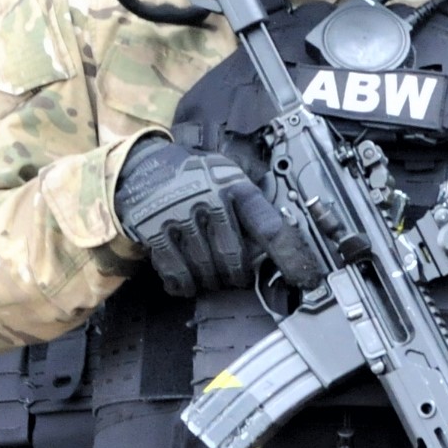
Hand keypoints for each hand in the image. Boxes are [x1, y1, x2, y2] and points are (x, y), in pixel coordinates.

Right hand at [112, 137, 323, 296]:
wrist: (141, 163)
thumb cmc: (192, 175)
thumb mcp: (227, 175)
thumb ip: (251, 202)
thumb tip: (285, 238)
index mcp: (234, 186)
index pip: (270, 227)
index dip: (291, 257)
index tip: (306, 278)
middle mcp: (209, 199)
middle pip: (234, 256)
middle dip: (236, 274)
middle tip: (234, 275)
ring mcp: (179, 215)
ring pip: (205, 268)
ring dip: (210, 279)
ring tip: (209, 274)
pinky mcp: (153, 230)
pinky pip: (175, 271)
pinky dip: (183, 283)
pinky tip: (186, 282)